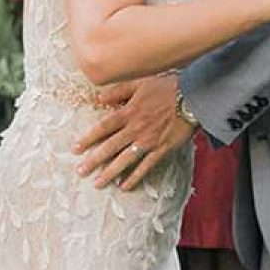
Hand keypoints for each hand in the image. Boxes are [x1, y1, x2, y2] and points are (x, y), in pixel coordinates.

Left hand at [72, 74, 193, 190]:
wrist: (194, 97)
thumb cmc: (167, 87)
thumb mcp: (140, 82)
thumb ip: (118, 90)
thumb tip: (98, 98)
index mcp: (129, 112)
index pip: (103, 128)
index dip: (88, 138)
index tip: (75, 149)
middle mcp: (136, 129)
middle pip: (110, 147)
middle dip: (94, 161)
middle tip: (80, 172)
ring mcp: (148, 141)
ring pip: (125, 160)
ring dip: (110, 173)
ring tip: (97, 183)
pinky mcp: (162, 149)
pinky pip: (146, 166)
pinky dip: (135, 177)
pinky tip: (124, 186)